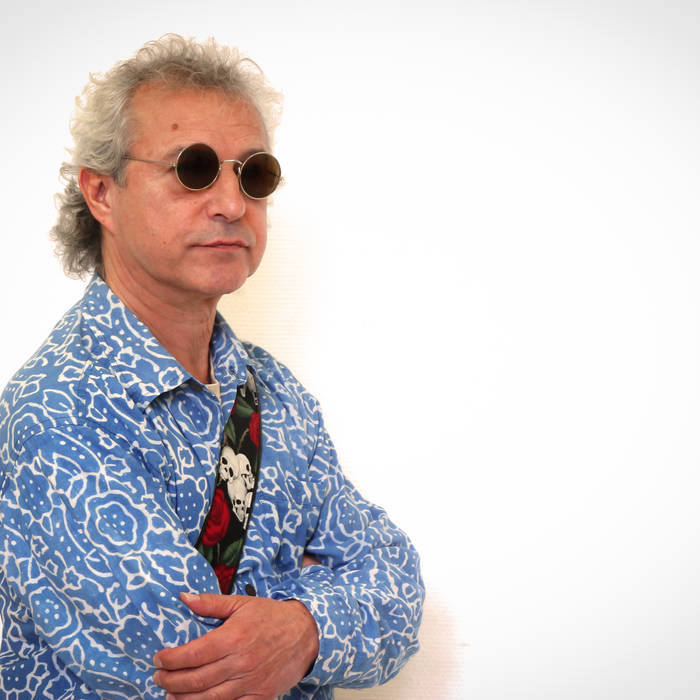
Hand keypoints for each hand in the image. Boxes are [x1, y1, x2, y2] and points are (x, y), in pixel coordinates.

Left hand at [153, 592, 318, 699]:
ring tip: (170, 693)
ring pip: (209, 699)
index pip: (193, 654)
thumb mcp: (242, 603)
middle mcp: (239, 662)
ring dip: (184, 698)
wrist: (305, 633)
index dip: (171, 659)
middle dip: (171, 680)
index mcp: (233, 637)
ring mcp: (249, 683)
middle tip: (158, 677)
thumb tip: (184, 597)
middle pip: (196, 680)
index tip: (158, 658)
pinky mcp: (259, 697)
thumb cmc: (271, 616)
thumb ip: (211, 603)